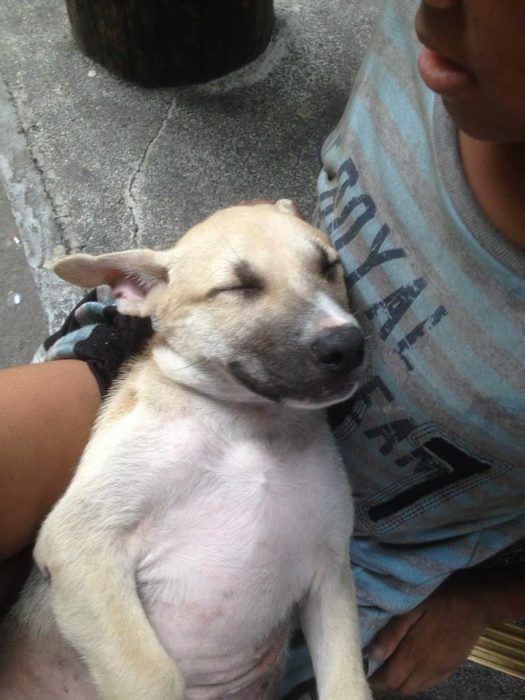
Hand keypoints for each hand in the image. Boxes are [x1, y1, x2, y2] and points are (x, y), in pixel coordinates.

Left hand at [367, 573, 487, 694]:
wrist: (478, 600)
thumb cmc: (440, 596)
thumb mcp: (411, 607)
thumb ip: (392, 632)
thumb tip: (372, 654)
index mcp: (415, 653)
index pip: (389, 680)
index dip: (375, 678)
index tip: (365, 668)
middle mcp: (428, 667)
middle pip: (402, 688)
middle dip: (387, 682)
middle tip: (377, 665)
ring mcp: (443, 669)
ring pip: (417, 688)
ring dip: (403, 682)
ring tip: (394, 664)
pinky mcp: (453, 666)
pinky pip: (432, 683)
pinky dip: (419, 680)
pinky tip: (414, 664)